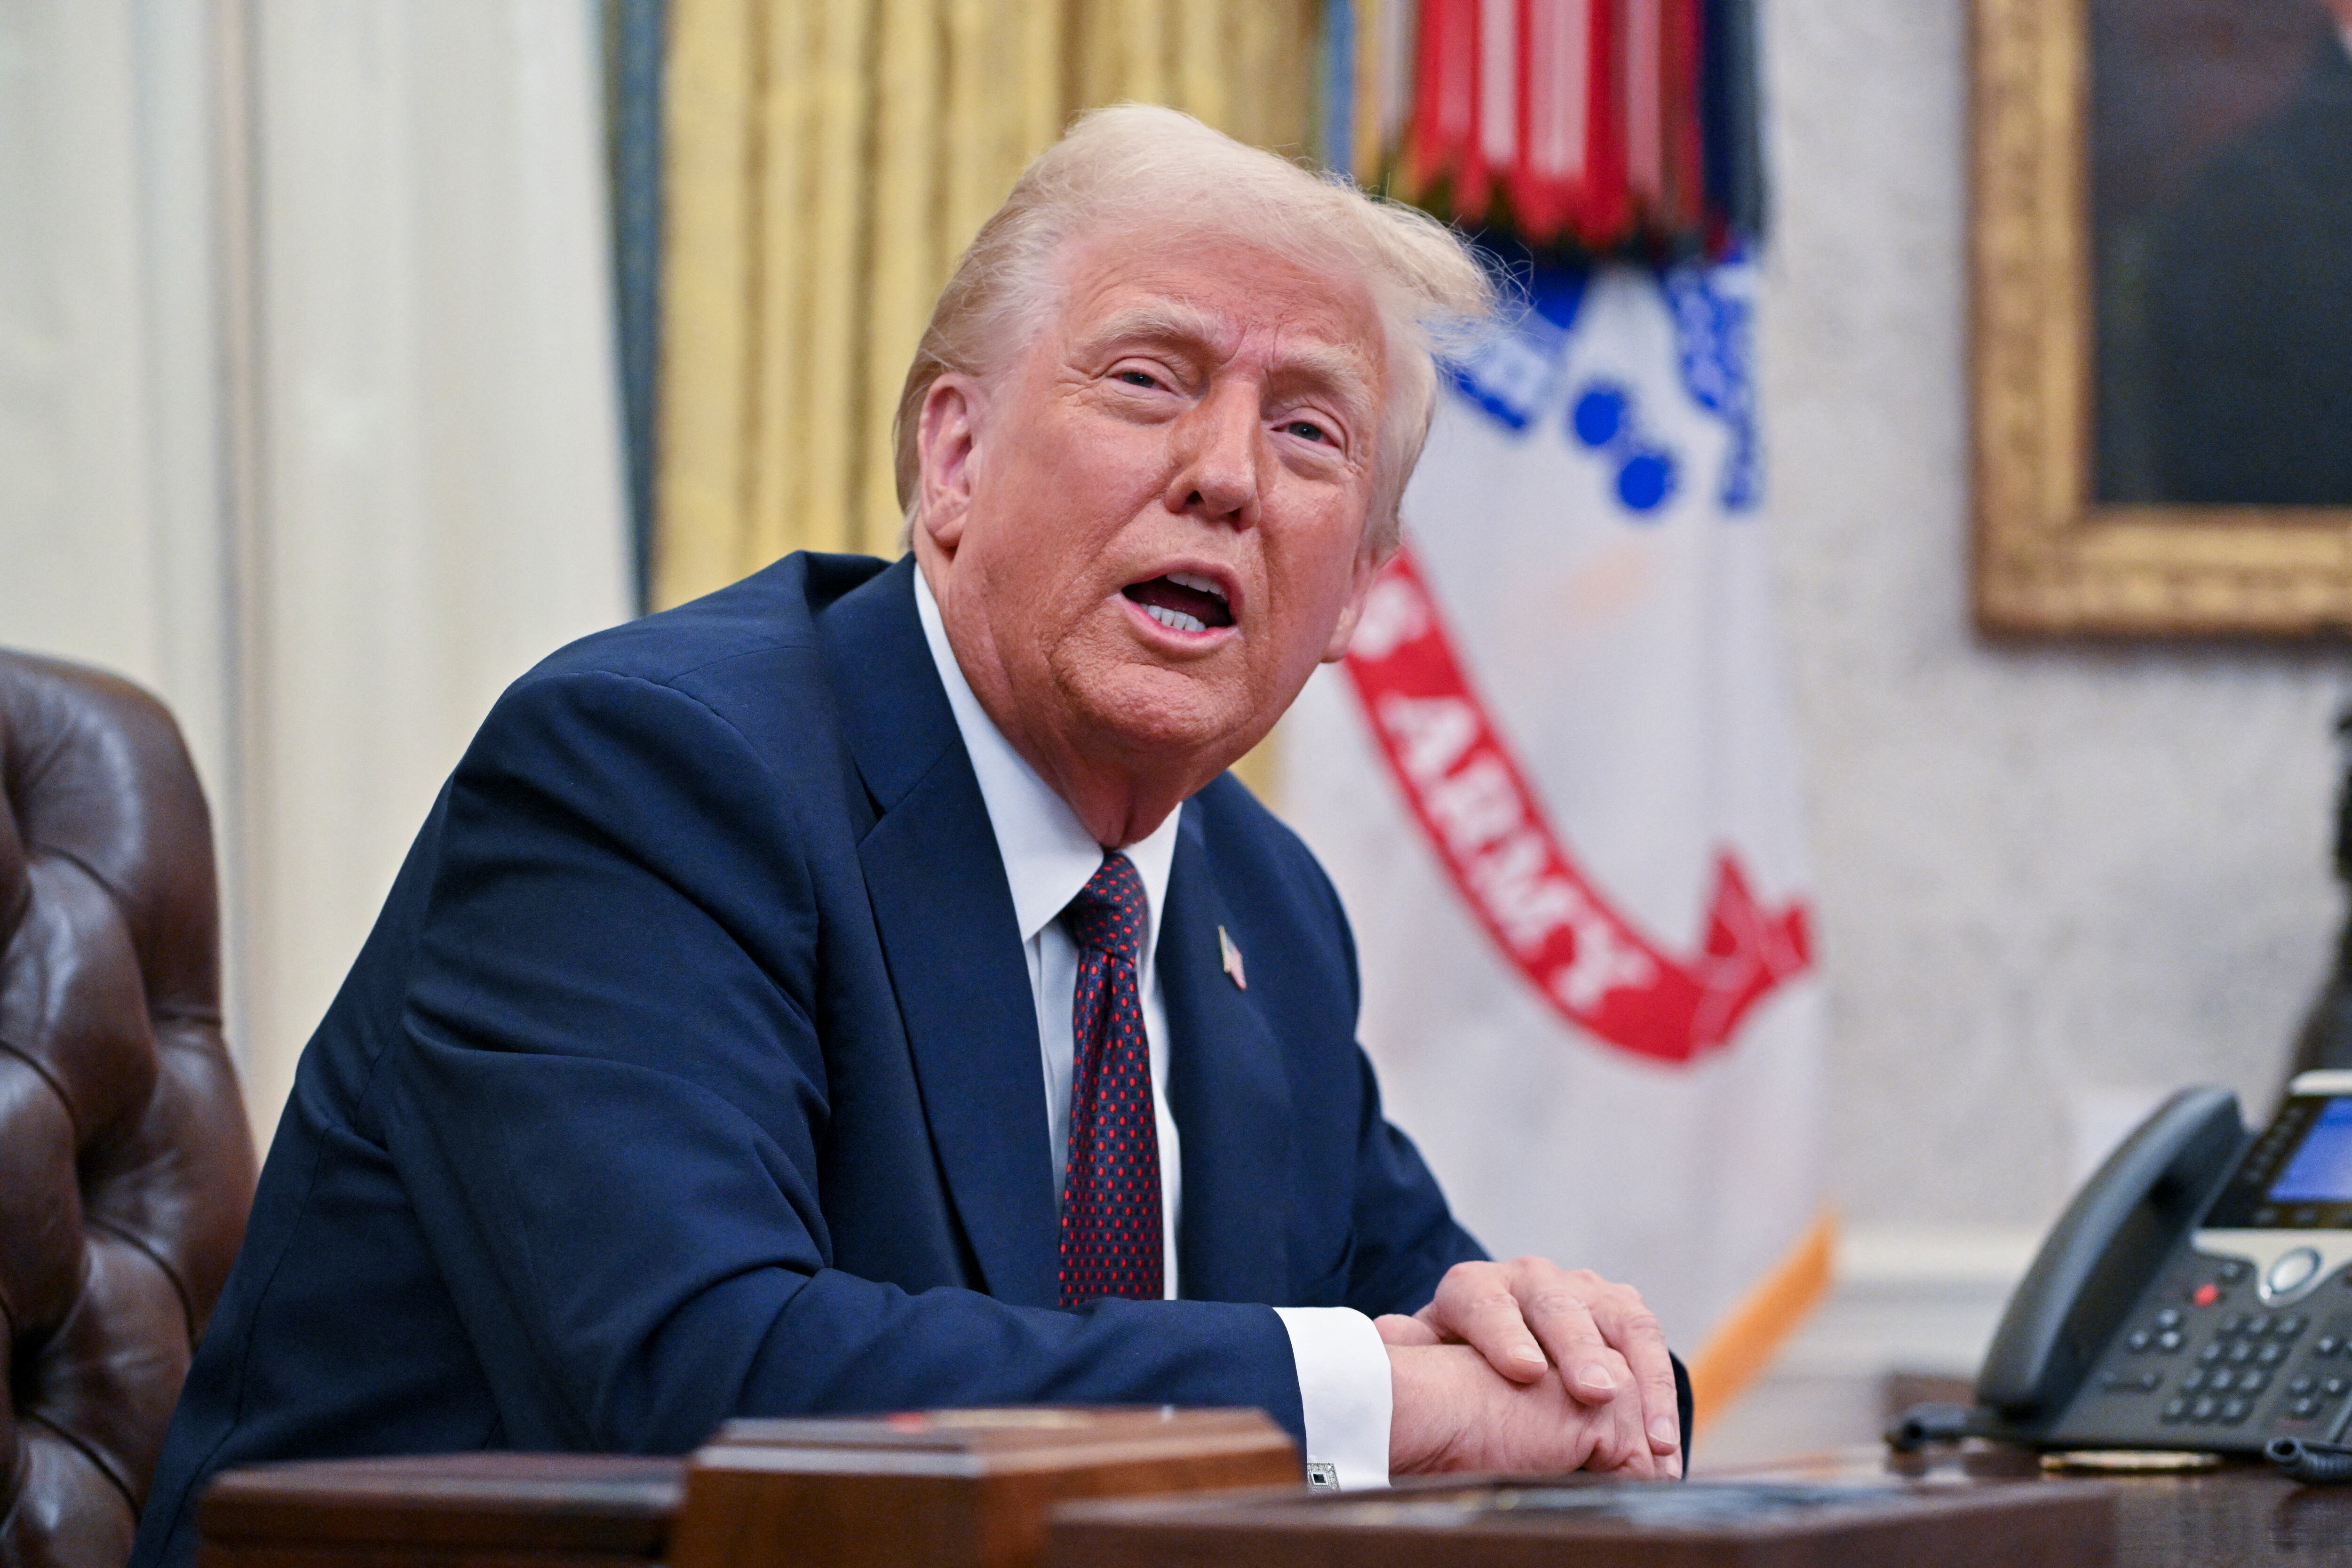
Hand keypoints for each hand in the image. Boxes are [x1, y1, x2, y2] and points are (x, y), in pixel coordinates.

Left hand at [1375, 1257, 1679, 1473]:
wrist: (1506, 1342)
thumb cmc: (1462, 1362)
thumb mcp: (1432, 1357)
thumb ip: (1412, 1349)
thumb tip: (1386, 1334)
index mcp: (1473, 1290)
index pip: (1483, 1301)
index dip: (1503, 1334)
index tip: (1525, 1372)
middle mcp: (1529, 1279)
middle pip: (1555, 1307)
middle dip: (1577, 1350)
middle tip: (1595, 1393)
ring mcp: (1580, 1288)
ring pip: (1613, 1319)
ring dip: (1636, 1376)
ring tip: (1649, 1436)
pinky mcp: (1619, 1307)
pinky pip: (1646, 1339)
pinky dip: (1660, 1390)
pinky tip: (1664, 1441)